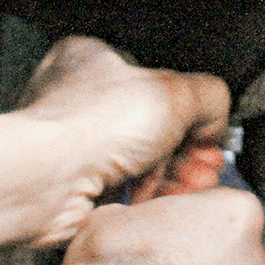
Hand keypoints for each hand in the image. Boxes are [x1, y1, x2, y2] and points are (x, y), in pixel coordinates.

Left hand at [0, 36, 229, 249]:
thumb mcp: (175, 92)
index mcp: (92, 61)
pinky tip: (162, 203)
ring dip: (171, 180)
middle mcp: (78, 102)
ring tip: (190, 187)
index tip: (209, 132)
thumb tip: (217, 121)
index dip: (189, 110)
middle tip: (205, 165)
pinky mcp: (73, 190)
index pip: (156, 81)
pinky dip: (146, 202)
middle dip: (186, 153)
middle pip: (154, 129)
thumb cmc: (87, 127)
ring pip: (140, 166)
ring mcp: (74, 148)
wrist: (47, 184)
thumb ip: (210, 97)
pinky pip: (123, 195)